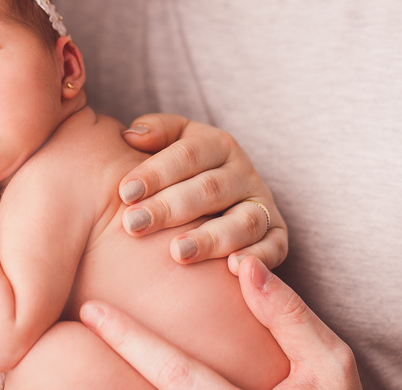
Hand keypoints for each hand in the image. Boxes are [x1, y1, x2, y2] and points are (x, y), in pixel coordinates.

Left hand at [80, 256, 359, 389]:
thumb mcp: (332, 368)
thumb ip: (289, 318)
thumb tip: (242, 264)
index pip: (174, 373)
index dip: (130, 340)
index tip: (92, 310)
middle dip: (114, 360)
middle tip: (78, 320)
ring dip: (124, 382)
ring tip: (87, 344)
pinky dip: (145, 386)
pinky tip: (126, 371)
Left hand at [119, 114, 287, 267]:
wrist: (221, 197)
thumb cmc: (182, 170)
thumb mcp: (172, 141)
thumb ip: (155, 132)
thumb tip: (131, 135)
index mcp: (218, 144)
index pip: (188, 155)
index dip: (156, 172)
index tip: (125, 192)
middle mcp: (245, 173)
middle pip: (209, 189)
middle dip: (170, 208)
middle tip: (134, 225)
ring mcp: (263, 205)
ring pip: (242, 221)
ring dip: (210, 238)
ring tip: (177, 253)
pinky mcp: (276, 235)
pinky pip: (273, 248)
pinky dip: (257, 258)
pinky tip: (231, 269)